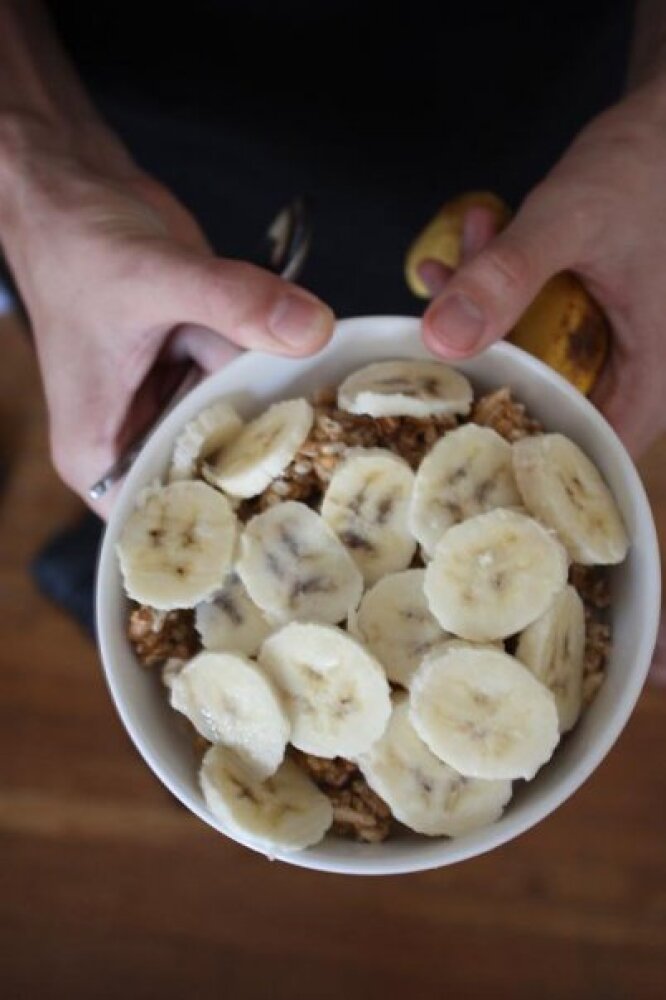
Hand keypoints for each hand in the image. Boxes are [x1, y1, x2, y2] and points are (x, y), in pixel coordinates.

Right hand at [0, 119, 334, 515]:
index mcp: (101, 455)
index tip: (300, 511)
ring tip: (326, 404)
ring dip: (278, 403)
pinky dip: (273, 365)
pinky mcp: (198, 368)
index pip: (173, 520)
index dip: (234, 521)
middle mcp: (137, 440)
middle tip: (337, 462)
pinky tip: (309, 361)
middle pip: (217, 477)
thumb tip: (313, 331)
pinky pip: (248, 381)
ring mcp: (172, 403)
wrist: (76, 187)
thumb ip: (233, 303)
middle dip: (270, 460)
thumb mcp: (154, 277)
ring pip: (241, 424)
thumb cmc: (76, 243)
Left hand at [420, 77, 665, 457]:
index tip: (455, 424)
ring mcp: (611, 348)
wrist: (663, 125)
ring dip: (486, 311)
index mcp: (652, 376)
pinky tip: (476, 240)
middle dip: (486, 359)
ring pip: (531, 360)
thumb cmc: (643, 169)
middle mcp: (634, 373)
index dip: (519, 451)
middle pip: (547, 405)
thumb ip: (509, 277)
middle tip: (446, 314)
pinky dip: (500, 288)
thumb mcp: (571, 219)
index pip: (586, 453)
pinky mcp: (588, 320)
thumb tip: (442, 341)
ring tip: (464, 251)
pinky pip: (531, 323)